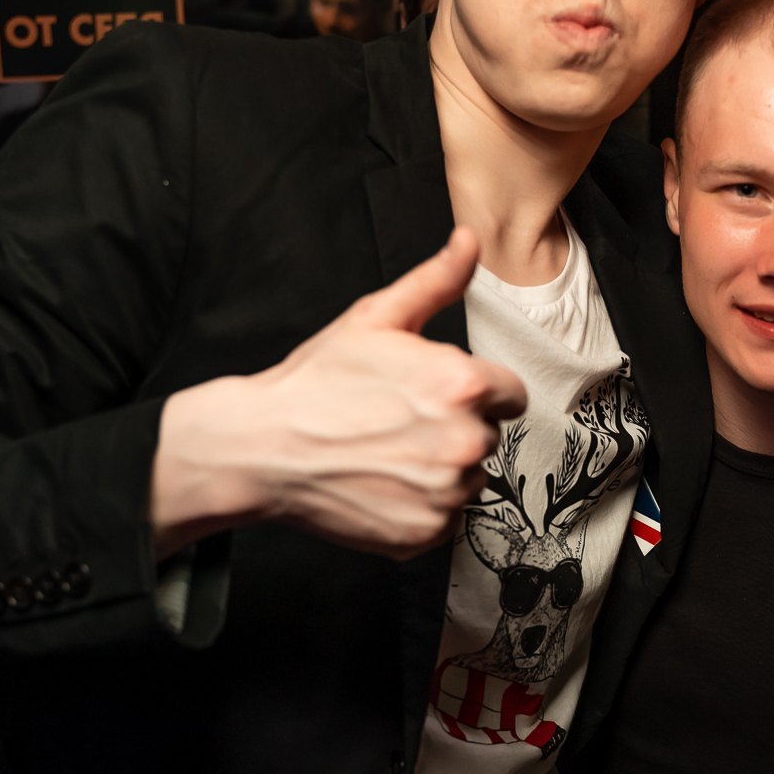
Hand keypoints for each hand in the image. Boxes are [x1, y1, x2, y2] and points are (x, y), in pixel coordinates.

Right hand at [151, 227, 525, 559]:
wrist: (263, 447)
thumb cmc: (316, 382)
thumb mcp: (376, 318)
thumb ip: (435, 281)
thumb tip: (469, 240)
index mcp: (462, 384)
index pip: (510, 394)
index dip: (475, 390)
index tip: (437, 394)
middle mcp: (464, 442)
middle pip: (488, 436)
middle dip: (454, 427)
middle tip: (398, 421)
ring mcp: (446, 494)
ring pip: (468, 477)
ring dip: (440, 468)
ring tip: (386, 452)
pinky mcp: (426, 533)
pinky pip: (446, 518)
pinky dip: (421, 506)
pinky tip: (382, 483)